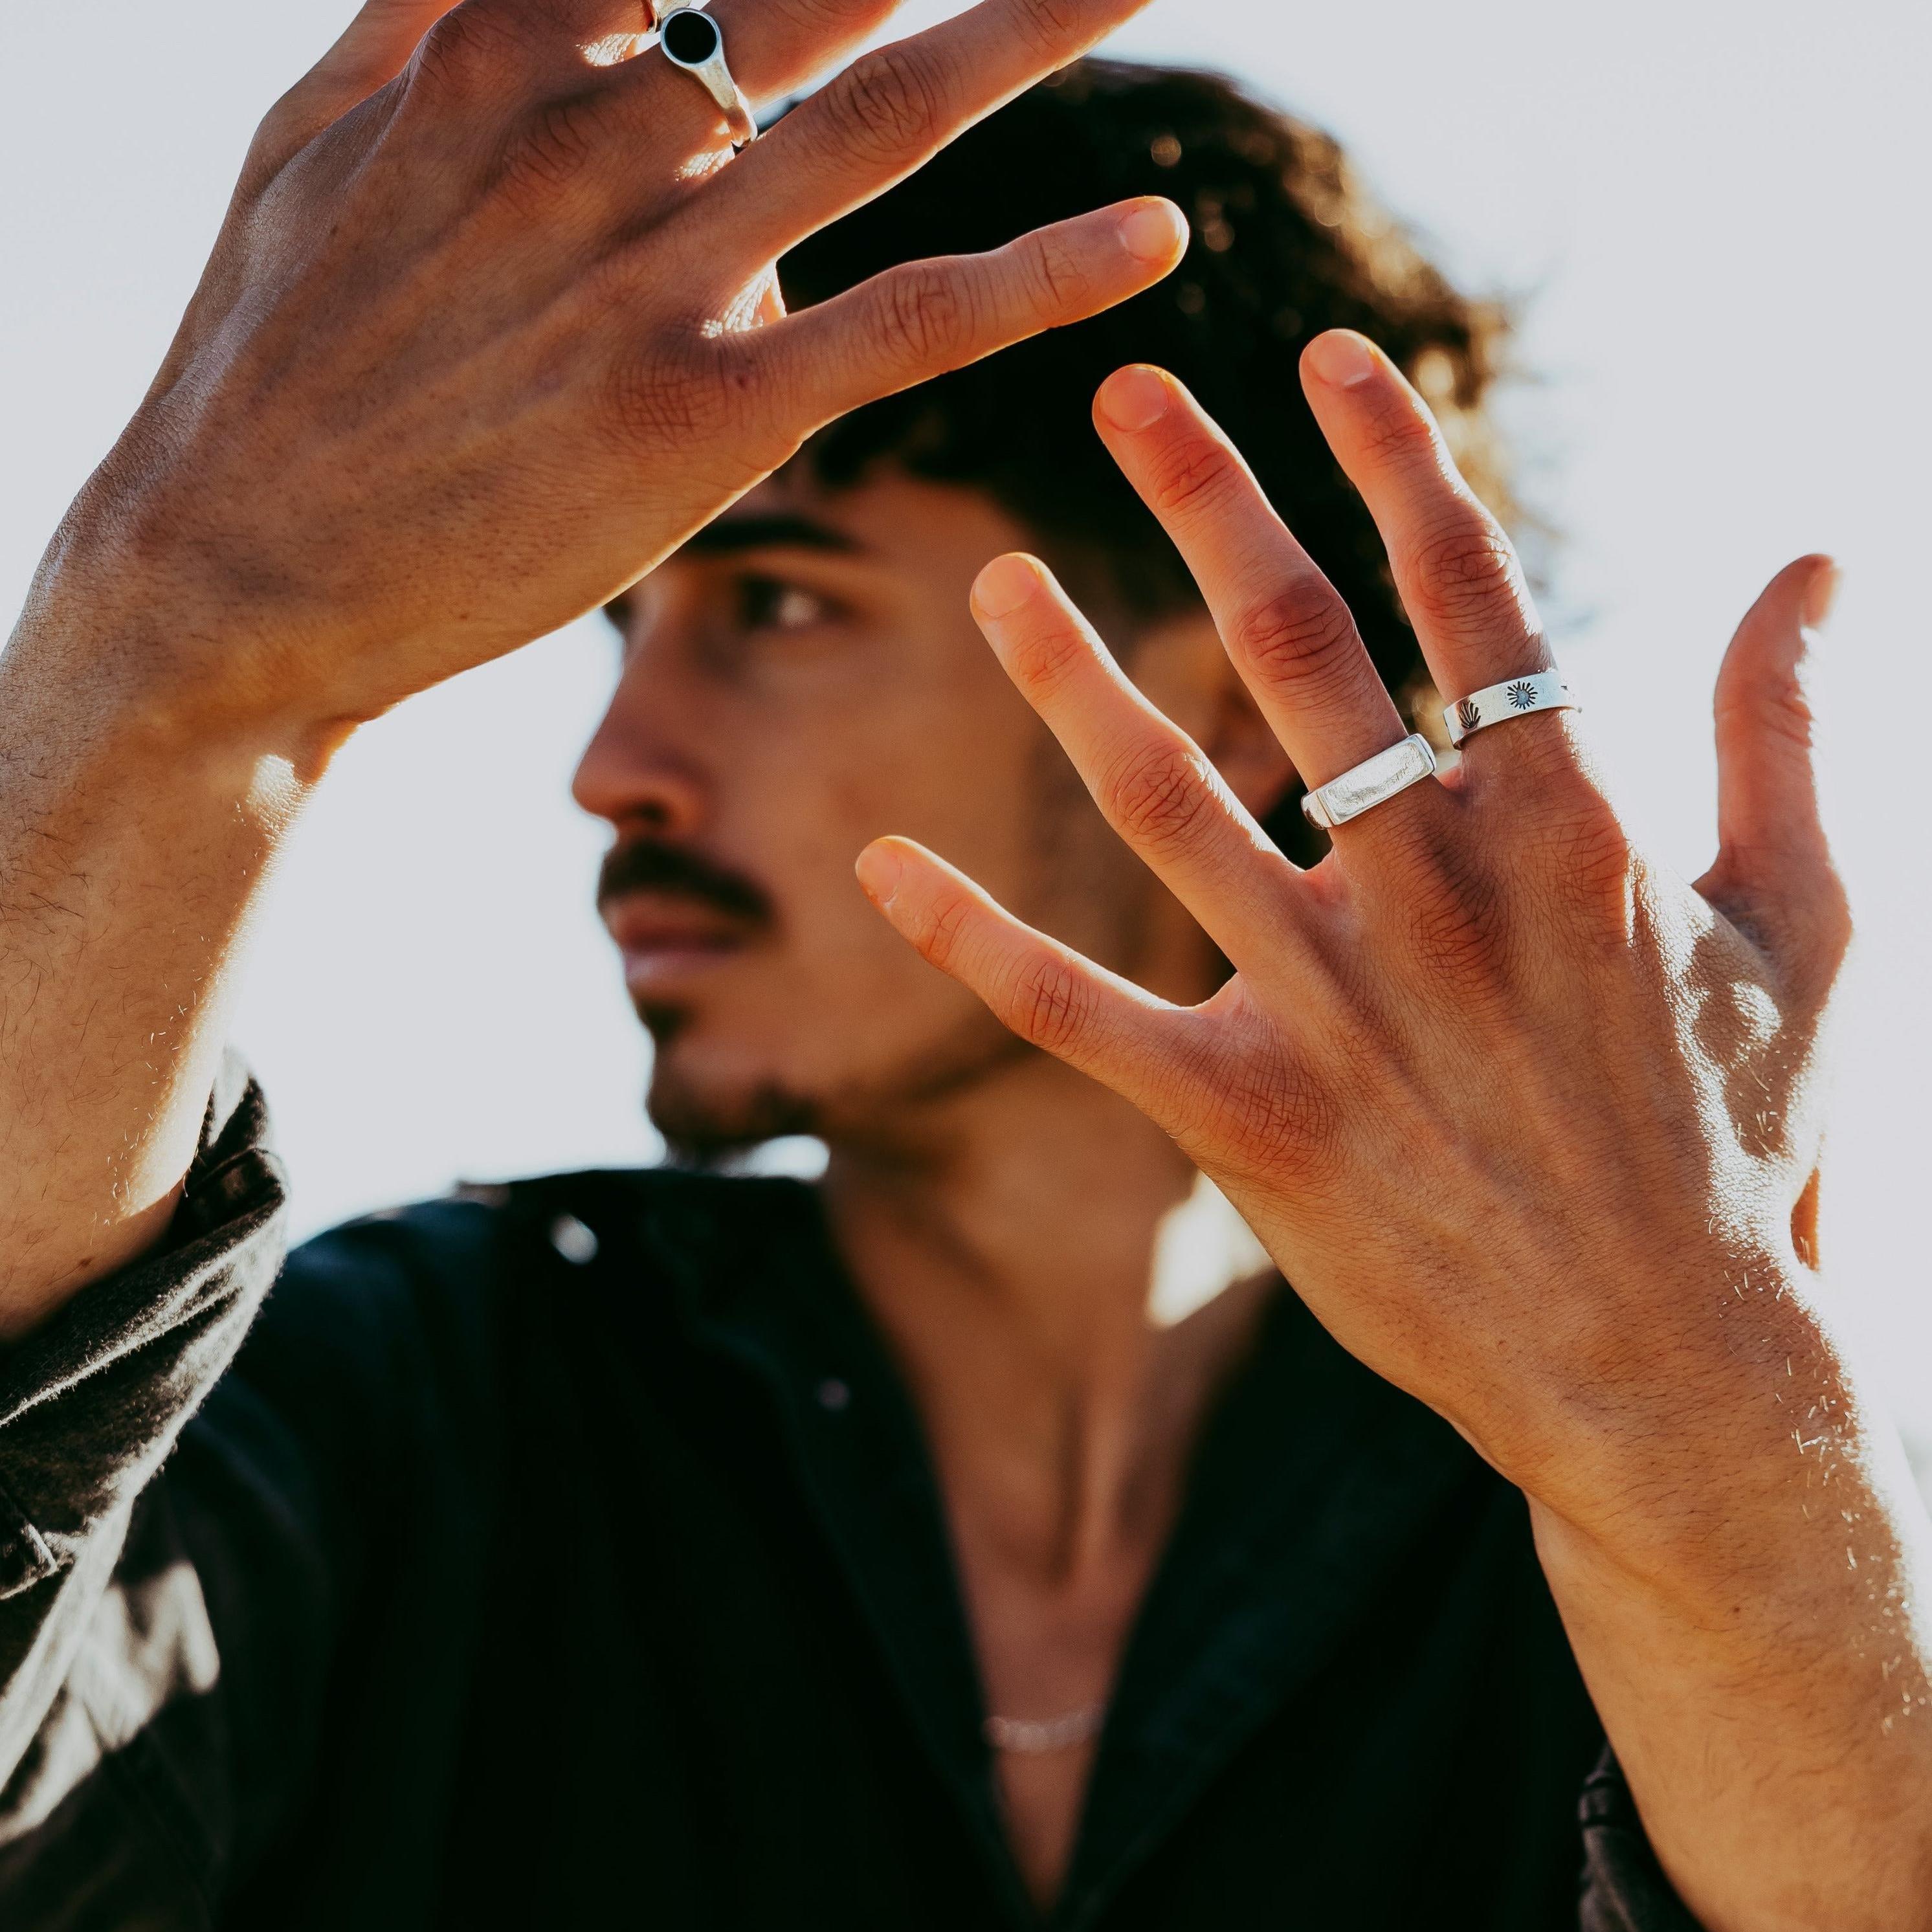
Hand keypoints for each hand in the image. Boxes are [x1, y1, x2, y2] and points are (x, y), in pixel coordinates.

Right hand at [29, 0, 1178, 749]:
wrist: (229, 575)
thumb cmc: (264, 370)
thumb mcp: (307, 144)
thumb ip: (415, 19)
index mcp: (495, 44)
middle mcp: (590, 130)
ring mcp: (653, 272)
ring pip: (891, 119)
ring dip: (1037, 33)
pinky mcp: (702, 417)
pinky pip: (906, 324)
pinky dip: (1038, 275)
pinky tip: (1155, 236)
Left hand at [855, 331, 1931, 1931]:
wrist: (1673, 1369)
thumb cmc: (1745, 1146)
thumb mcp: (1811, 927)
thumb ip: (1788, 733)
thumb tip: (1819, 562)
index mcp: (1565, 826)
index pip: (1466, 589)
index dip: (1390, 457)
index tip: (1322, 359)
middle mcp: (1432, 894)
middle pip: (1298, 651)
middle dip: (1211, 501)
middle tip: (1126, 390)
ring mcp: (1330, 1008)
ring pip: (1165, 803)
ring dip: (1071, 679)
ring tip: (994, 578)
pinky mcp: (1247, 1122)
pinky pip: (1076, 1014)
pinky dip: (972, 941)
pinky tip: (882, 865)